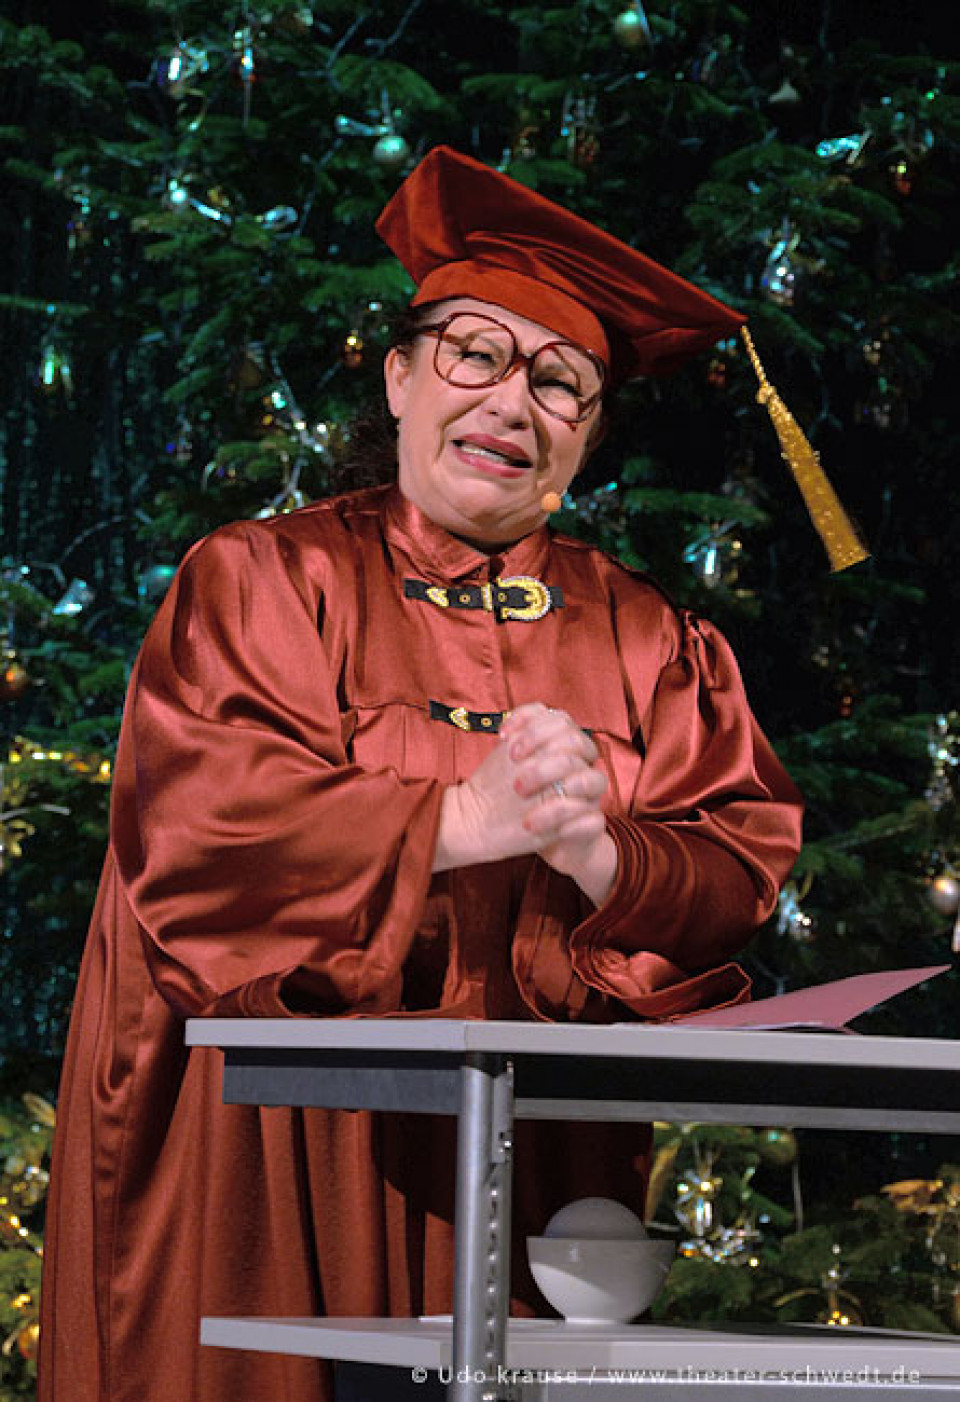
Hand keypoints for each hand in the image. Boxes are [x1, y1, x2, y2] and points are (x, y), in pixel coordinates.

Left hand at [501, 705, 616, 905]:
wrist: (530, 834)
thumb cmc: (518, 797)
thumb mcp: (511, 770)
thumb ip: (515, 748)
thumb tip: (507, 736)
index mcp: (565, 746)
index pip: (561, 720)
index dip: (533, 727)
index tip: (504, 741)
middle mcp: (582, 766)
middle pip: (577, 744)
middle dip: (542, 760)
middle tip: (514, 782)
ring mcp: (591, 794)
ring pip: (590, 779)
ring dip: (557, 787)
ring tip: (521, 797)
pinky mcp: (592, 822)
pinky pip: (591, 818)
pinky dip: (559, 819)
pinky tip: (531, 824)